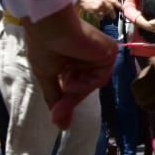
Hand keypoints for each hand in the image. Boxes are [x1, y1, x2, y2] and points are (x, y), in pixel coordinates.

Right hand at [23, 5, 117, 128]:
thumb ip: (56, 99)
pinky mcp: (110, 53)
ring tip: (64, 81)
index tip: (60, 118)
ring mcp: (100, 54)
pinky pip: (100, 78)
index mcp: (73, 58)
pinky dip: (85, 82)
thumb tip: (61, 126)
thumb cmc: (44, 47)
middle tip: (60, 113)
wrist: (50, 28)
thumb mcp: (47, 77)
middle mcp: (88, 56)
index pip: (76, 84)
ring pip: (92, 84)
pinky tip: (72, 77)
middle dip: (72, 98)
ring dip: (77, 88)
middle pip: (85, 86)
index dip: (67, 100)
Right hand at [77, 0, 119, 17]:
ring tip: (102, 14)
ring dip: (104, 15)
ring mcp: (99, 5)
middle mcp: (103, 1)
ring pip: (105, 13)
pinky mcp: (95, 9)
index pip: (114, 2)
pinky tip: (98, 16)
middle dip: (113, 14)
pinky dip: (100, 17)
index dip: (119, 6)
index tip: (122, 10)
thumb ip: (107, 1)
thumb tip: (113, 8)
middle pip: (111, 9)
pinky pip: (100, 15)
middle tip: (114, 17)